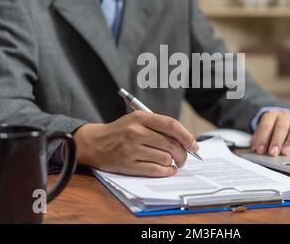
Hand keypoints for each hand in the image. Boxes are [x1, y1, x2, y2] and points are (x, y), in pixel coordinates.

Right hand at [73, 111, 198, 176]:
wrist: (95, 143)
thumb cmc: (121, 131)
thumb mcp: (137, 120)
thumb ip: (159, 126)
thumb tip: (185, 140)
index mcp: (140, 117)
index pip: (170, 125)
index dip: (186, 136)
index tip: (194, 145)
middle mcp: (136, 132)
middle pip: (170, 144)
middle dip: (182, 153)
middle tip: (184, 157)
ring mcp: (131, 149)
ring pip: (165, 158)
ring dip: (173, 163)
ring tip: (172, 162)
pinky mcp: (127, 164)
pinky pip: (155, 170)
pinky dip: (166, 171)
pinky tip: (167, 169)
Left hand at [251, 111, 289, 156]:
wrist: (282, 121)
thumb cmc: (270, 130)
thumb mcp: (262, 133)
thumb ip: (258, 141)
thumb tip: (255, 150)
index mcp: (271, 116)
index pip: (266, 126)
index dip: (262, 138)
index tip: (260, 150)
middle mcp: (284, 117)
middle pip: (281, 128)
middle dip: (276, 141)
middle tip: (272, 153)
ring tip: (285, 153)